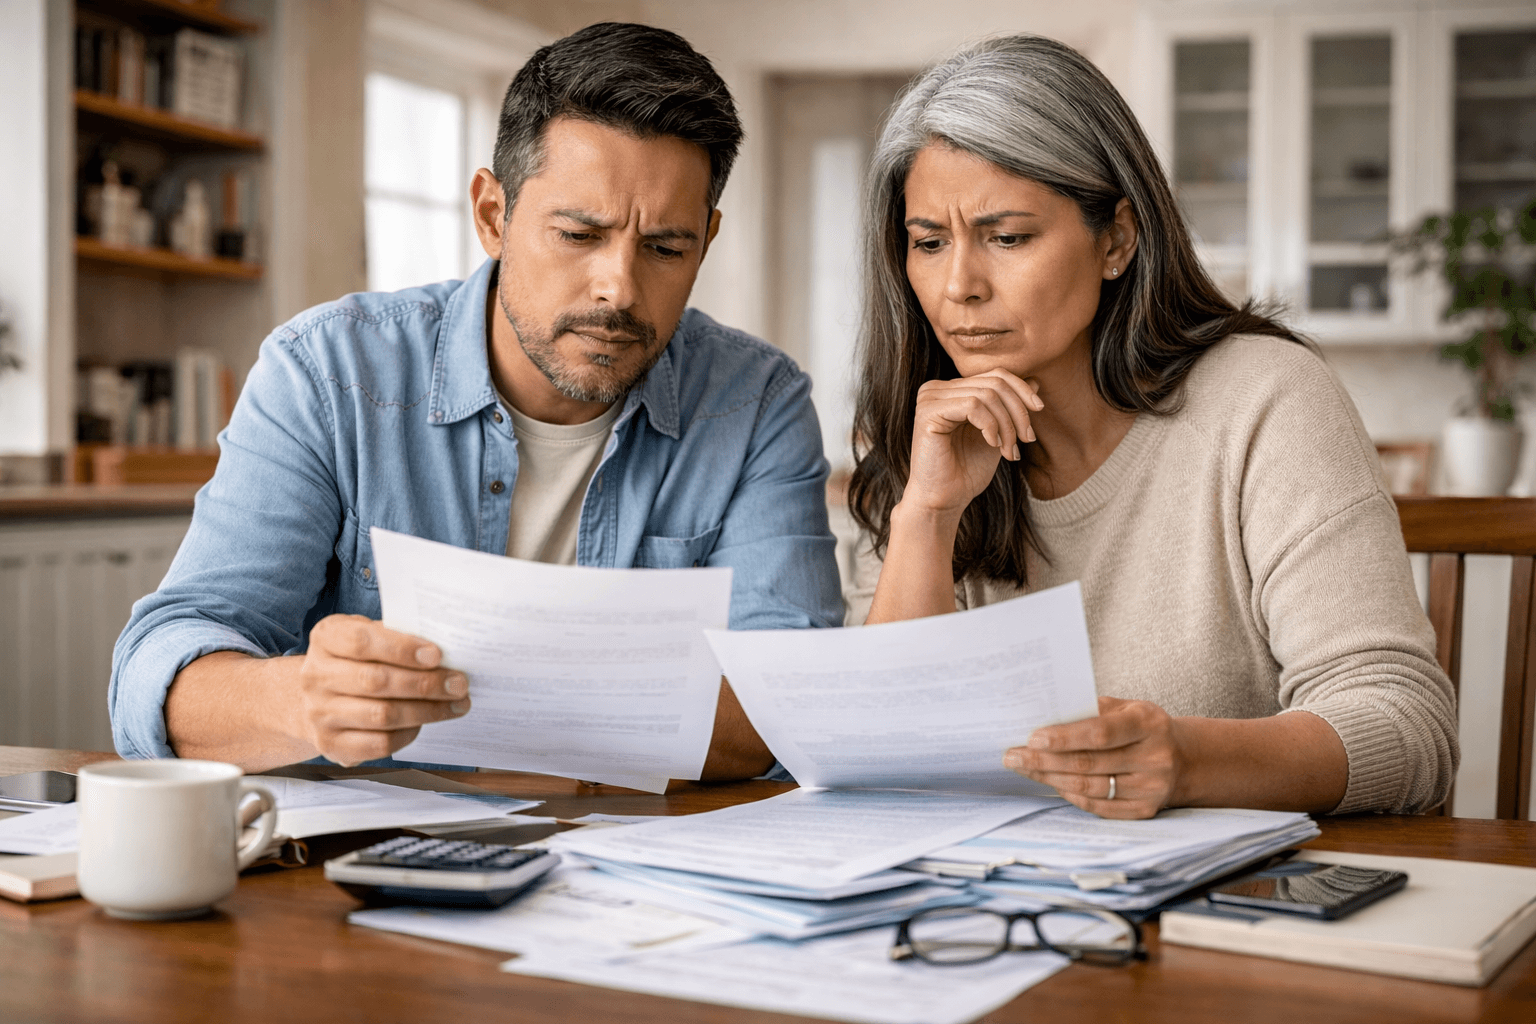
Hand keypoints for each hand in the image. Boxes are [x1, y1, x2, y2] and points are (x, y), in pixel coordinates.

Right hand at [296, 614, 470, 765]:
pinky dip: (408, 733)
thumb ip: (399, 636)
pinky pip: (379, 744)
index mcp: (326, 638)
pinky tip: (425, 722)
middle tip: (459, 683)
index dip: (401, 648)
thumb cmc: (357, 660)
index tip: (436, 655)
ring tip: (456, 704)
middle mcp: (316, 676)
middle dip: (425, 683)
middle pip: (376, 681)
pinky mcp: (331, 745)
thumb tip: (447, 647)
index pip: (361, 642)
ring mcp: (320, 713)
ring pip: (382, 715)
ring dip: (427, 711)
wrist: (320, 698)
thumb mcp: (370, 635)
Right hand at [903, 369, 1042, 514]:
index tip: (1039, 410)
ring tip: (1010, 451)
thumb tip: (1034, 380)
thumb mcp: (998, 434)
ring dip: (1007, 425)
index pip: (995, 375)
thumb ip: (1009, 407)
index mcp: (951, 390)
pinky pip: (972, 406)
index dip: (1022, 390)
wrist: (944, 501)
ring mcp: (930, 398)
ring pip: (987, 395)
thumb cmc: (966, 471)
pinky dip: (990, 426)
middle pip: (994, 383)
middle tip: (1027, 439)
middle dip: (1018, 412)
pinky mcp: (928, 412)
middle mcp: (937, 389)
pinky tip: (992, 445)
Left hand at [1002, 697, 1183, 819]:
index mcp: (1148, 723)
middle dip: (1044, 761)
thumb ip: (1091, 708)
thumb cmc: (1143, 727)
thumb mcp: (1127, 707)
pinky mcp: (1145, 810)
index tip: (1032, 738)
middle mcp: (1154, 758)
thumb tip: (1044, 713)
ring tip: (1024, 768)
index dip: (1064, 737)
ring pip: (1090, 787)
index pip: (1100, 733)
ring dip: (1050, 779)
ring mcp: (1151, 788)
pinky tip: (1051, 783)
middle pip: (1089, 763)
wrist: (1183, 758)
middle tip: (1012, 755)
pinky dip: (1071, 795)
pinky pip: (1098, 807)